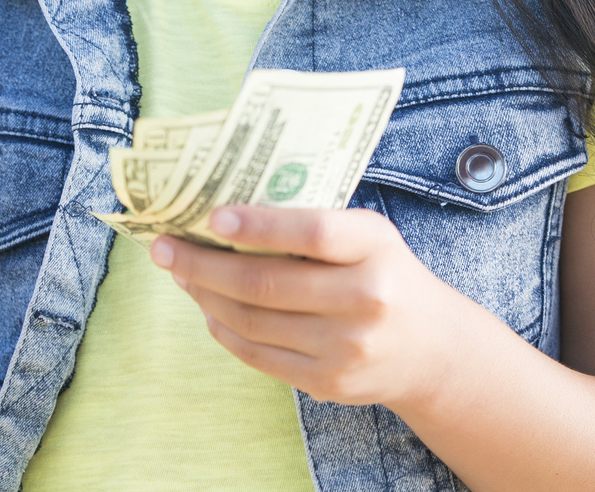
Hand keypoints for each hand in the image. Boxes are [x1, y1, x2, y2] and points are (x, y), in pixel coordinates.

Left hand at [151, 205, 479, 412]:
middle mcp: (365, 298)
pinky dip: (224, 329)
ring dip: (204, 295)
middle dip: (202, 264)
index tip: (211, 217)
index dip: (258, 225)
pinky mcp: (329, 381)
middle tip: (163, 247)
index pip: (313, 233)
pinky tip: (208, 307)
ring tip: (179, 273)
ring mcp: (347, 347)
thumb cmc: (383, 273)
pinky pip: (259, 354)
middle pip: (267, 283)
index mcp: (375, 247)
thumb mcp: (366, 235)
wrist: (431, 349)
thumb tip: (220, 212)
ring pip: (253, 321)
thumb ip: (309, 222)